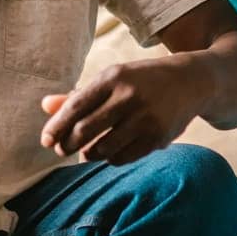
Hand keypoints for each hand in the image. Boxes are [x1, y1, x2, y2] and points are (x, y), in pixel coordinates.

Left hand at [38, 58, 202, 164]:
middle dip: (68, 145)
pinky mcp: (158, 138)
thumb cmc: (141, 81)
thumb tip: (45, 106)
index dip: (56, 127)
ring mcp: (145, 118)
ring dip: (88, 154)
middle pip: (85, 131)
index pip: (75, 107)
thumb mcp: (112, 79)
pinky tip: (110, 152)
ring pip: (102, 149)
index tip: (46, 141)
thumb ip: (78, 95)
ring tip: (86, 151)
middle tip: (62, 150)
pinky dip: (110, 159)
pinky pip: (122, 158)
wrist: (191, 82)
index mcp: (113, 77)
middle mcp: (129, 96)